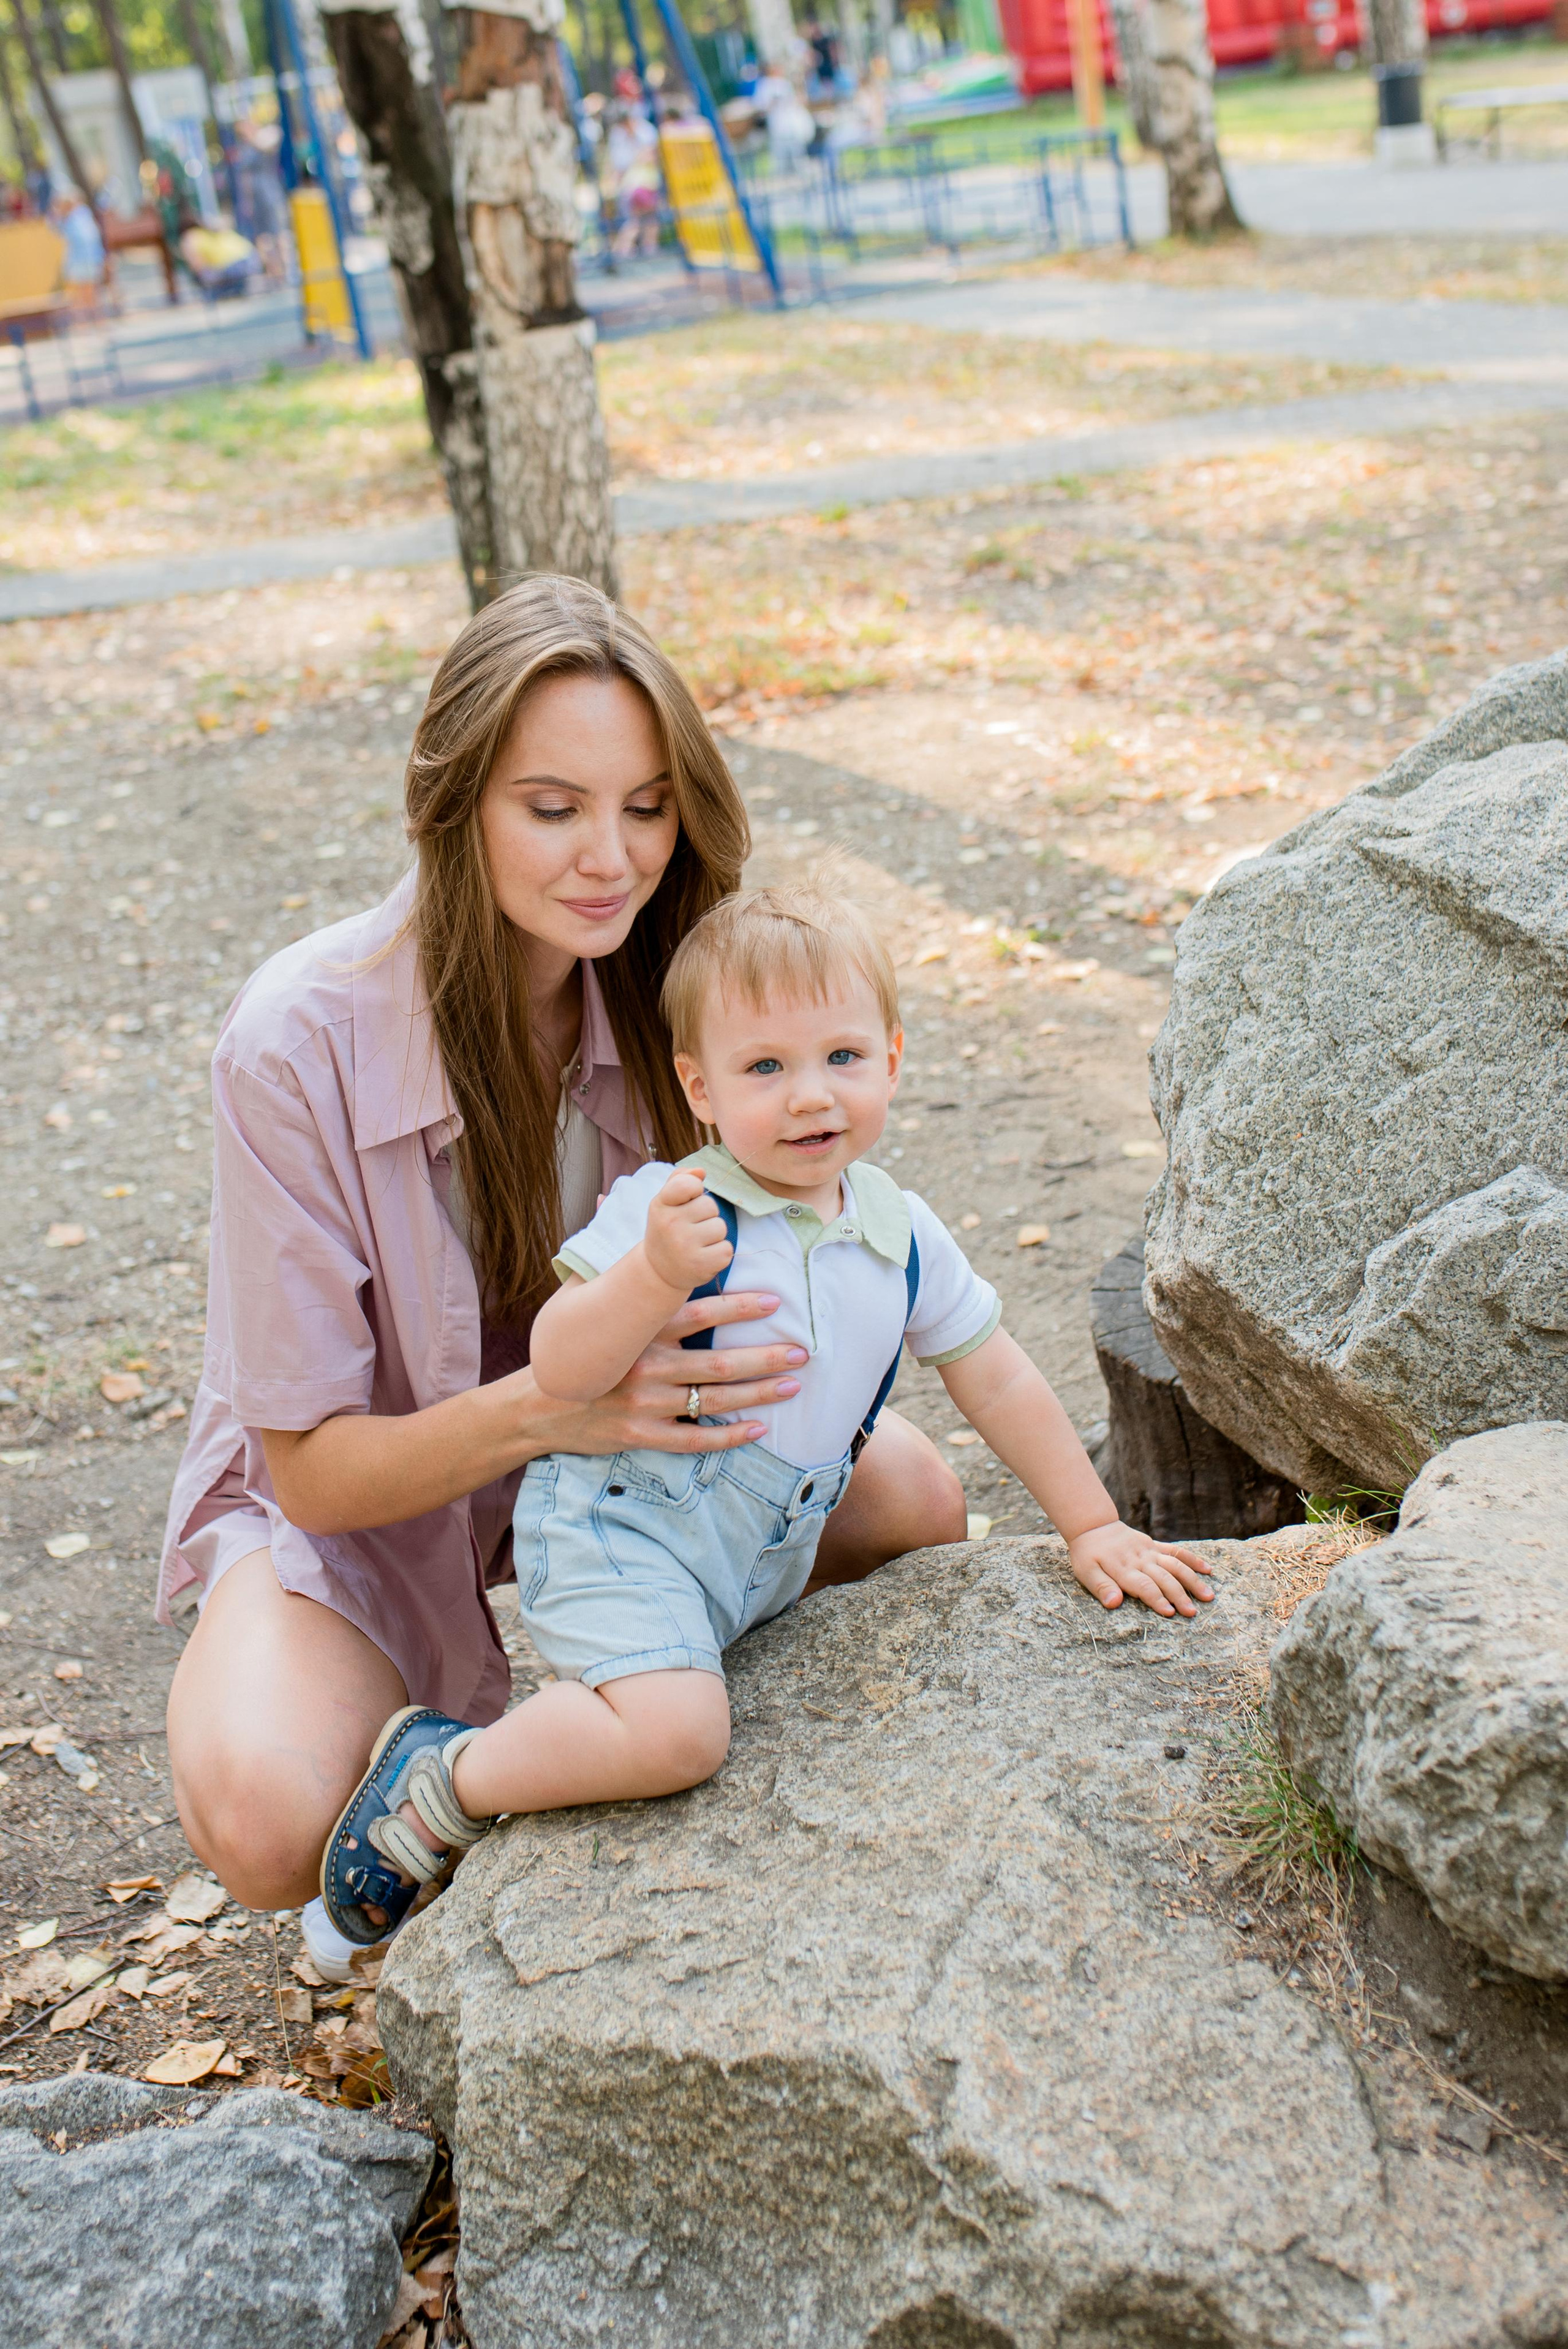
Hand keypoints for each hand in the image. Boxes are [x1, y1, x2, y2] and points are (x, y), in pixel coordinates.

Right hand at [526, 1290, 807, 1458]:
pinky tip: (759, 1429)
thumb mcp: (585, 1301)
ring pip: (712, 1401)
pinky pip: (694, 1440)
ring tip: (792, 1385)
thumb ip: (609, 1262)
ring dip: (757, 1394)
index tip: (774, 1300)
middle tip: (801, 1351)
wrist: (539, 1406)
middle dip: (763, 1357)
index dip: (738, 1308)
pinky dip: (728, 1435)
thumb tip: (607, 1198)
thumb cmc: (572, 1347)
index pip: (697, 1315)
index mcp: (637, 1332)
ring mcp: (645, 1407)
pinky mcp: (642, 1437)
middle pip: (717, 1365)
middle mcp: (644, 1368)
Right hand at [642, 1170, 734, 1293]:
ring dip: (714, 1235)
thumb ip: (680, 1180)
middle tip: (690, 1228)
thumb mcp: (665, 1203)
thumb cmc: (668, 1230)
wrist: (659, 1272)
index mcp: (661, 1205)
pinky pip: (727, 1249)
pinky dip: (719, 1253)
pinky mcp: (700, 1265)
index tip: (688, 1199)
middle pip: (710, 1206)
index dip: (694, 1189)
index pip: (687, 1184)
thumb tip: (701, 1171)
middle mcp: (670, 1225)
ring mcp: (685, 1246)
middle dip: (706, 1216)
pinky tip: (703, 1256)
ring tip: (697, 1243)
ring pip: (720, 1227)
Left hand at [1066, 1521, 1213, 1617]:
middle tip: (1193, 1612)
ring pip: (1176, 1565)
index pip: (1144, 1586)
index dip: (1157, 1599)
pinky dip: (1192, 1559)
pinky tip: (1208, 1570)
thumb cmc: (1088, 1555)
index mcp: (1123, 1569)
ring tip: (1208, 1596)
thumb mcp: (1087, 1572)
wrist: (1093, 1527)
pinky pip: (1176, 1551)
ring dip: (1192, 1580)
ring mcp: (1150, 1551)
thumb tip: (1114, 1603)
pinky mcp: (1154, 1545)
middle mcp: (1140, 1560)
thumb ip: (1101, 1587)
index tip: (1170, 1612)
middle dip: (1180, 1596)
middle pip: (1164, 1578)